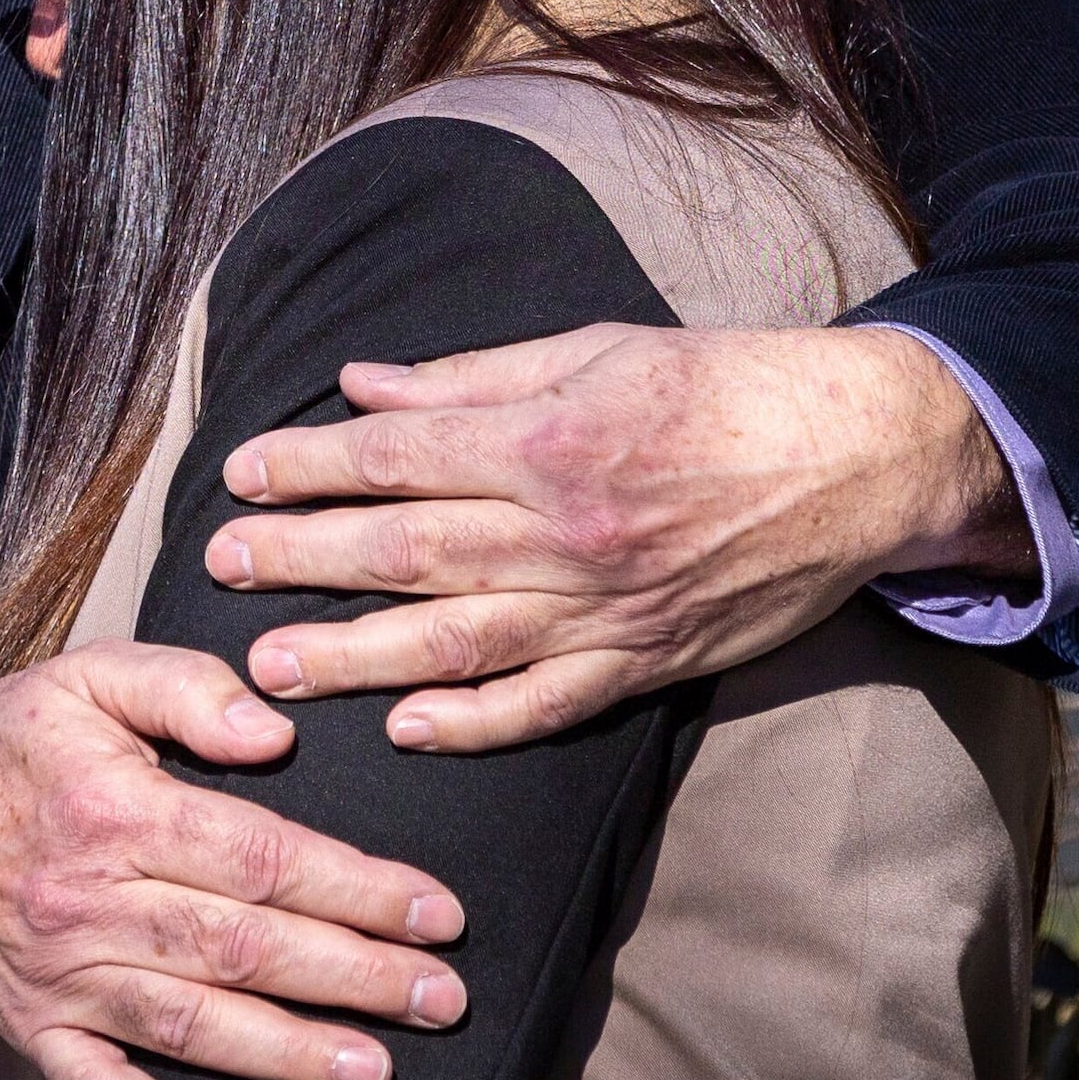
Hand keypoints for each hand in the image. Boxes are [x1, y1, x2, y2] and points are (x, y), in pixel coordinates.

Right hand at [0, 648, 468, 1079]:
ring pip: (186, 1023)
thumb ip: (187, 687)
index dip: (355, 887)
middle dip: (352, 976)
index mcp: (116, 810)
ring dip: (284, 1053)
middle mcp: (88, 901)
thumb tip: (273, 733)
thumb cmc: (12, 737)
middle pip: (240, 947)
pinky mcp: (29, 1027)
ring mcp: (58, 975)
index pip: (258, 856)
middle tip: (442, 999)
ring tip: (374, 1073)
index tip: (435, 911)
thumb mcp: (92, 675)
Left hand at [207, 323, 1028, 751]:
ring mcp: (608, 606)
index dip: (309, 467)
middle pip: (406, 550)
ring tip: (272, 669)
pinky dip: (475, 723)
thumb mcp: (596, 348)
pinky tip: (407, 731)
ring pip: (457, 641)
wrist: (858, 455)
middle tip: (219, 570)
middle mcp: (568, 530)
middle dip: (303, 559)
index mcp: (551, 438)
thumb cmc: (724, 384)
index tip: (240, 475)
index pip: (397, 457)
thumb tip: (362, 386)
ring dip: (356, 658)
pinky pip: (547, 704)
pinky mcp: (648, 662)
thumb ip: (470, 378)